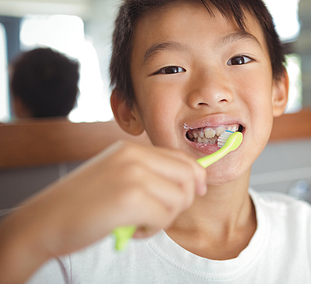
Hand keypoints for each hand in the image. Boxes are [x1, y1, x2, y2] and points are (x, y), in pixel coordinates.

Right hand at [0, 141, 205, 282]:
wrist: (43, 222)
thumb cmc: (81, 204)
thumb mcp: (116, 175)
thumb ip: (148, 173)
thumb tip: (192, 181)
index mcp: (131, 149)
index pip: (181, 158)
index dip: (196, 176)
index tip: (197, 190)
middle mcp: (134, 156)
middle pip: (189, 176)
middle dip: (183, 200)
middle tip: (161, 214)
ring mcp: (132, 174)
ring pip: (180, 199)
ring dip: (165, 218)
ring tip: (140, 222)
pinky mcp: (130, 198)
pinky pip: (165, 217)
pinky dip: (153, 230)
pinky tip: (133, 230)